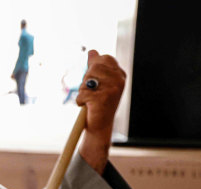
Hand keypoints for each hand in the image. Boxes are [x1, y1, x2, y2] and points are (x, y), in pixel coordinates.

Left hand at [76, 49, 125, 172]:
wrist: (100, 126)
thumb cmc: (98, 104)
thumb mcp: (99, 83)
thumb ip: (96, 67)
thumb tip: (92, 51)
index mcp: (120, 75)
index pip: (104, 59)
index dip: (94, 68)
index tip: (94, 82)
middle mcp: (119, 81)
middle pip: (94, 67)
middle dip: (87, 80)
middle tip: (91, 93)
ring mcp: (112, 89)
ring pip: (87, 80)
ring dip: (83, 91)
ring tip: (90, 100)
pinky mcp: (102, 99)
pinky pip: (82, 94)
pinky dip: (80, 101)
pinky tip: (87, 107)